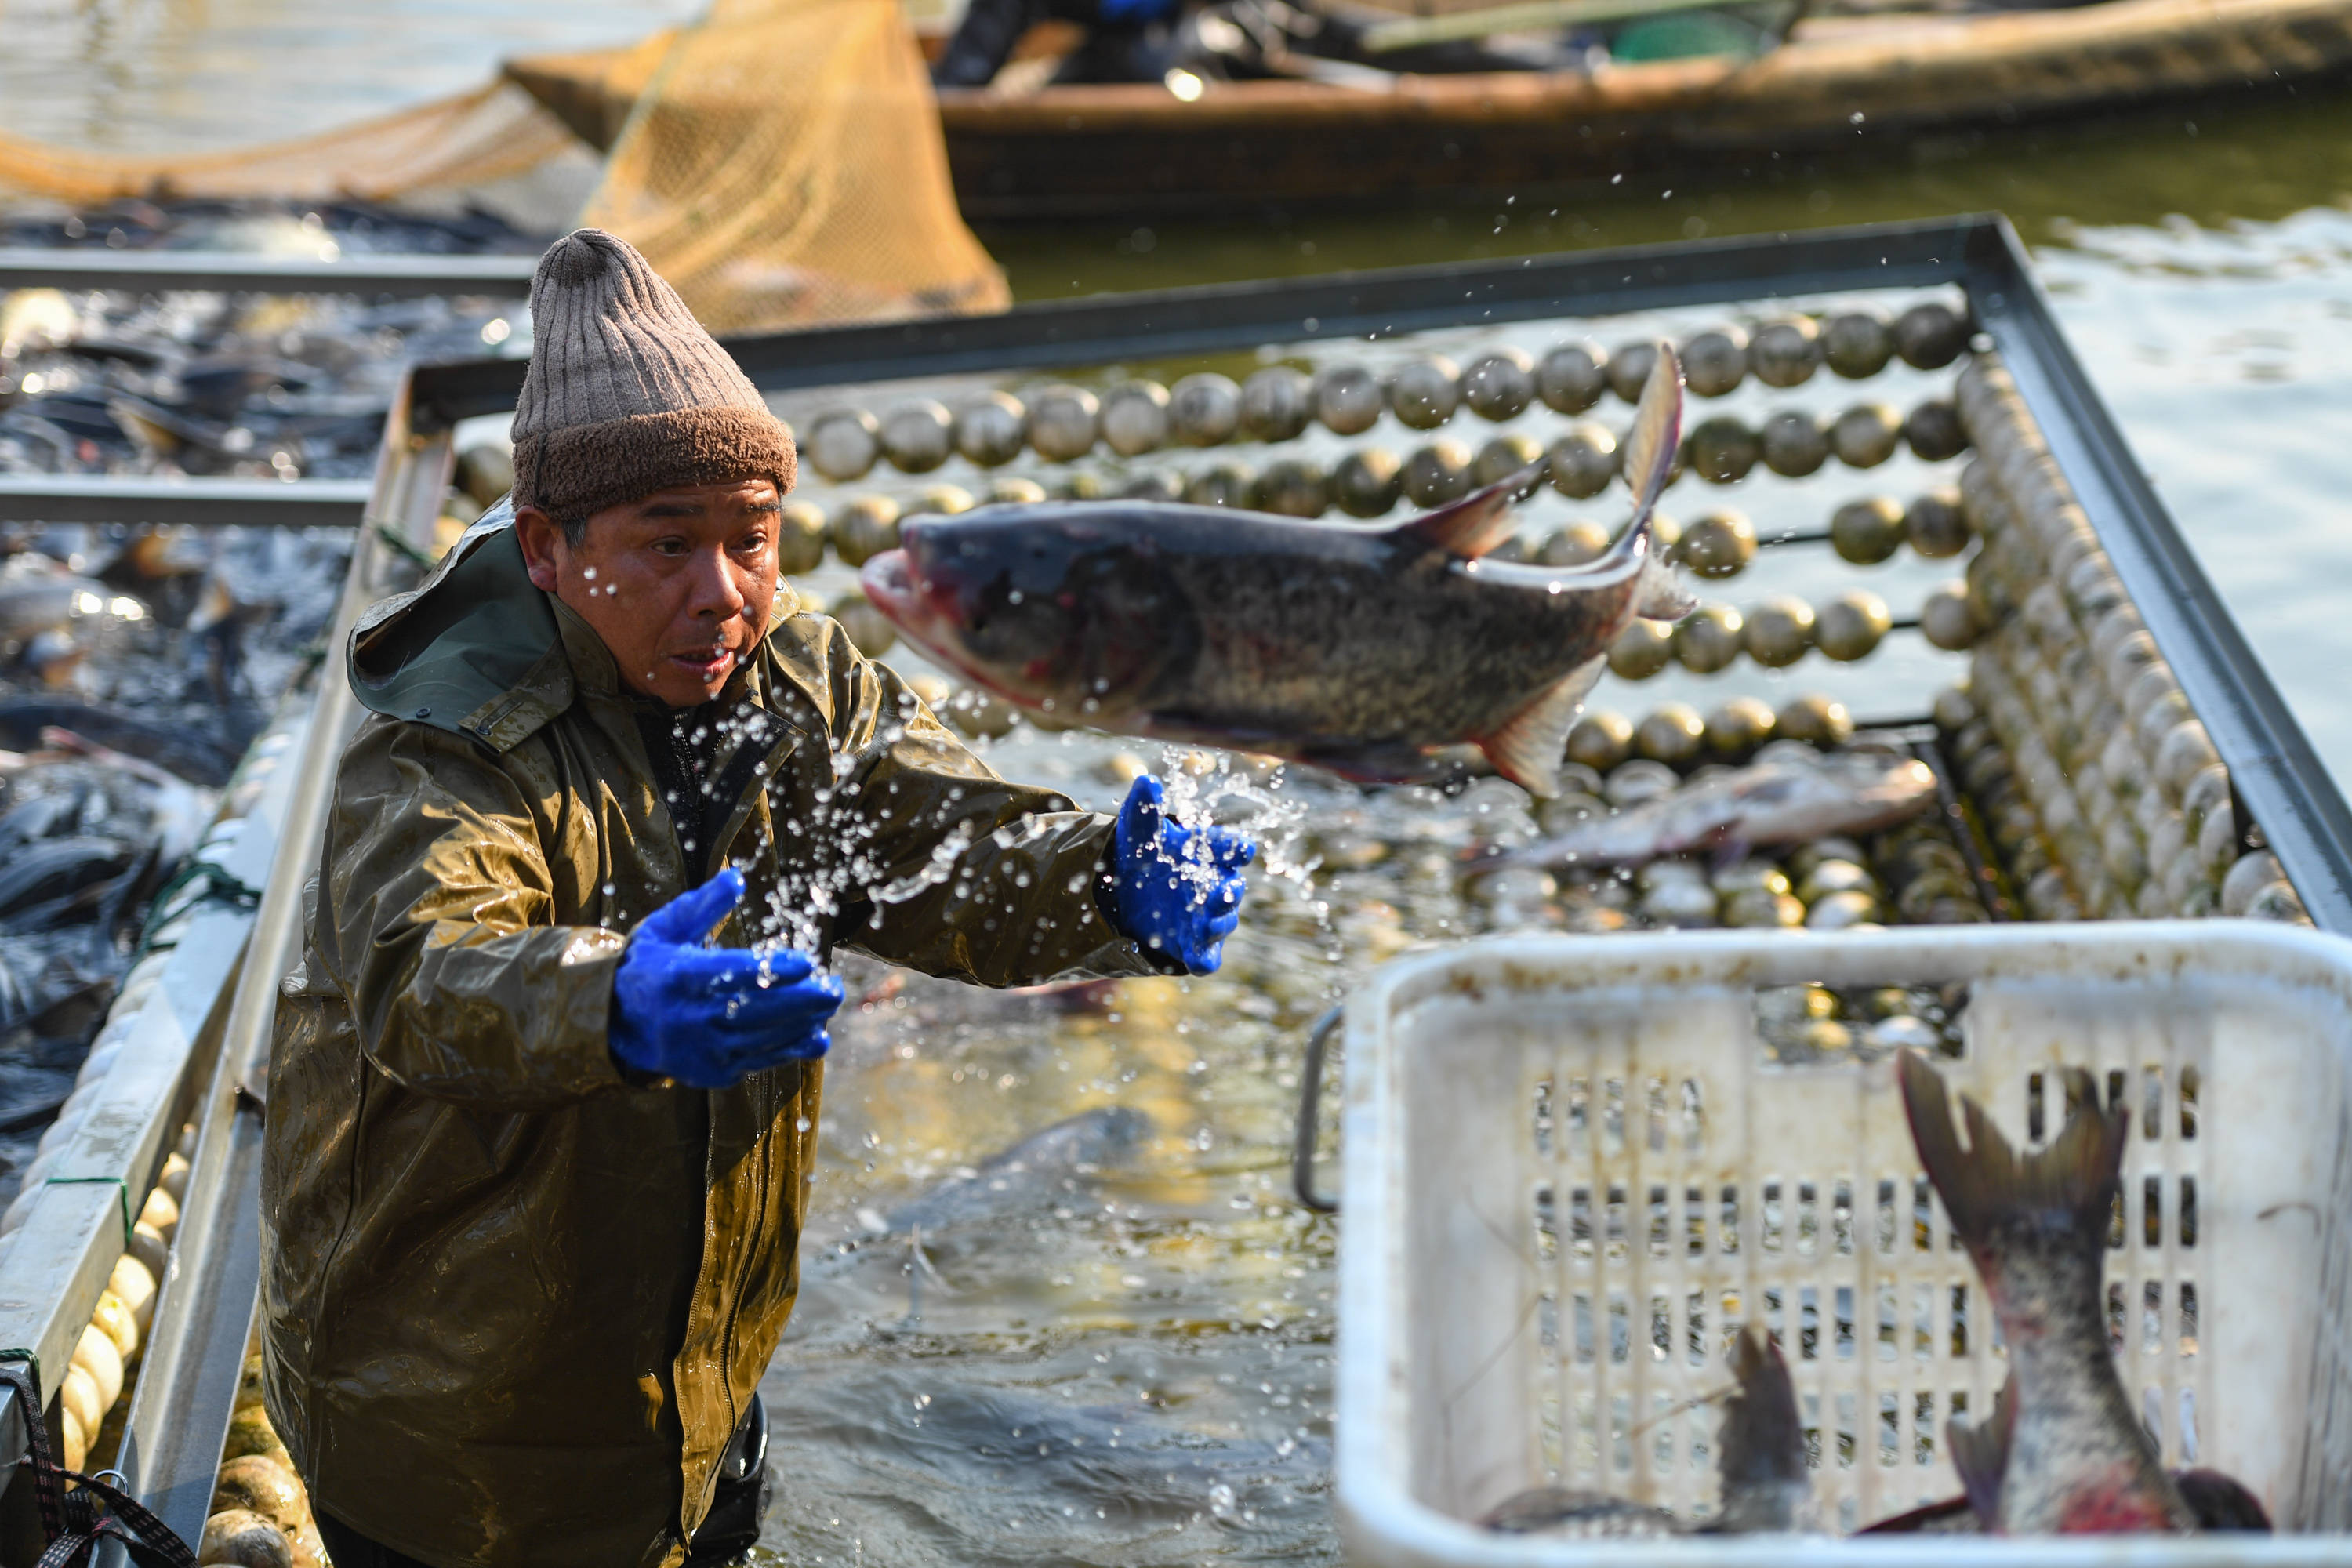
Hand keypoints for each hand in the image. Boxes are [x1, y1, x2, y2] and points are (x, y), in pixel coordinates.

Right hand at [610, 868, 842, 1088]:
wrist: (615, 1024)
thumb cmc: (649, 967)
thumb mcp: (665, 929)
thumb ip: (703, 906)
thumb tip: (737, 878)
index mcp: (676, 978)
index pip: (730, 975)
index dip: (771, 971)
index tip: (806, 962)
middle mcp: (688, 1019)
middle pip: (753, 1012)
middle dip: (800, 1002)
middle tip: (834, 988)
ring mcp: (701, 1051)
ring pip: (760, 1040)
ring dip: (801, 1024)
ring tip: (829, 1004)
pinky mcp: (712, 1073)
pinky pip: (757, 1062)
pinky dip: (789, 1050)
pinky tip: (816, 1037)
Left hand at [1105, 775, 1254, 973]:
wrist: (1121, 895)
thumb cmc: (1141, 856)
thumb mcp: (1137, 832)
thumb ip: (1144, 809)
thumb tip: (1146, 781)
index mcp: (1206, 852)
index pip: (1228, 847)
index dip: (1236, 848)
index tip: (1243, 848)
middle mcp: (1213, 885)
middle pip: (1231, 887)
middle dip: (1229, 890)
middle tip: (1224, 890)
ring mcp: (1205, 918)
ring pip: (1222, 922)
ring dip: (1217, 923)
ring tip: (1208, 923)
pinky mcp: (1193, 946)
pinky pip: (1207, 958)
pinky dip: (1205, 960)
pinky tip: (1199, 962)